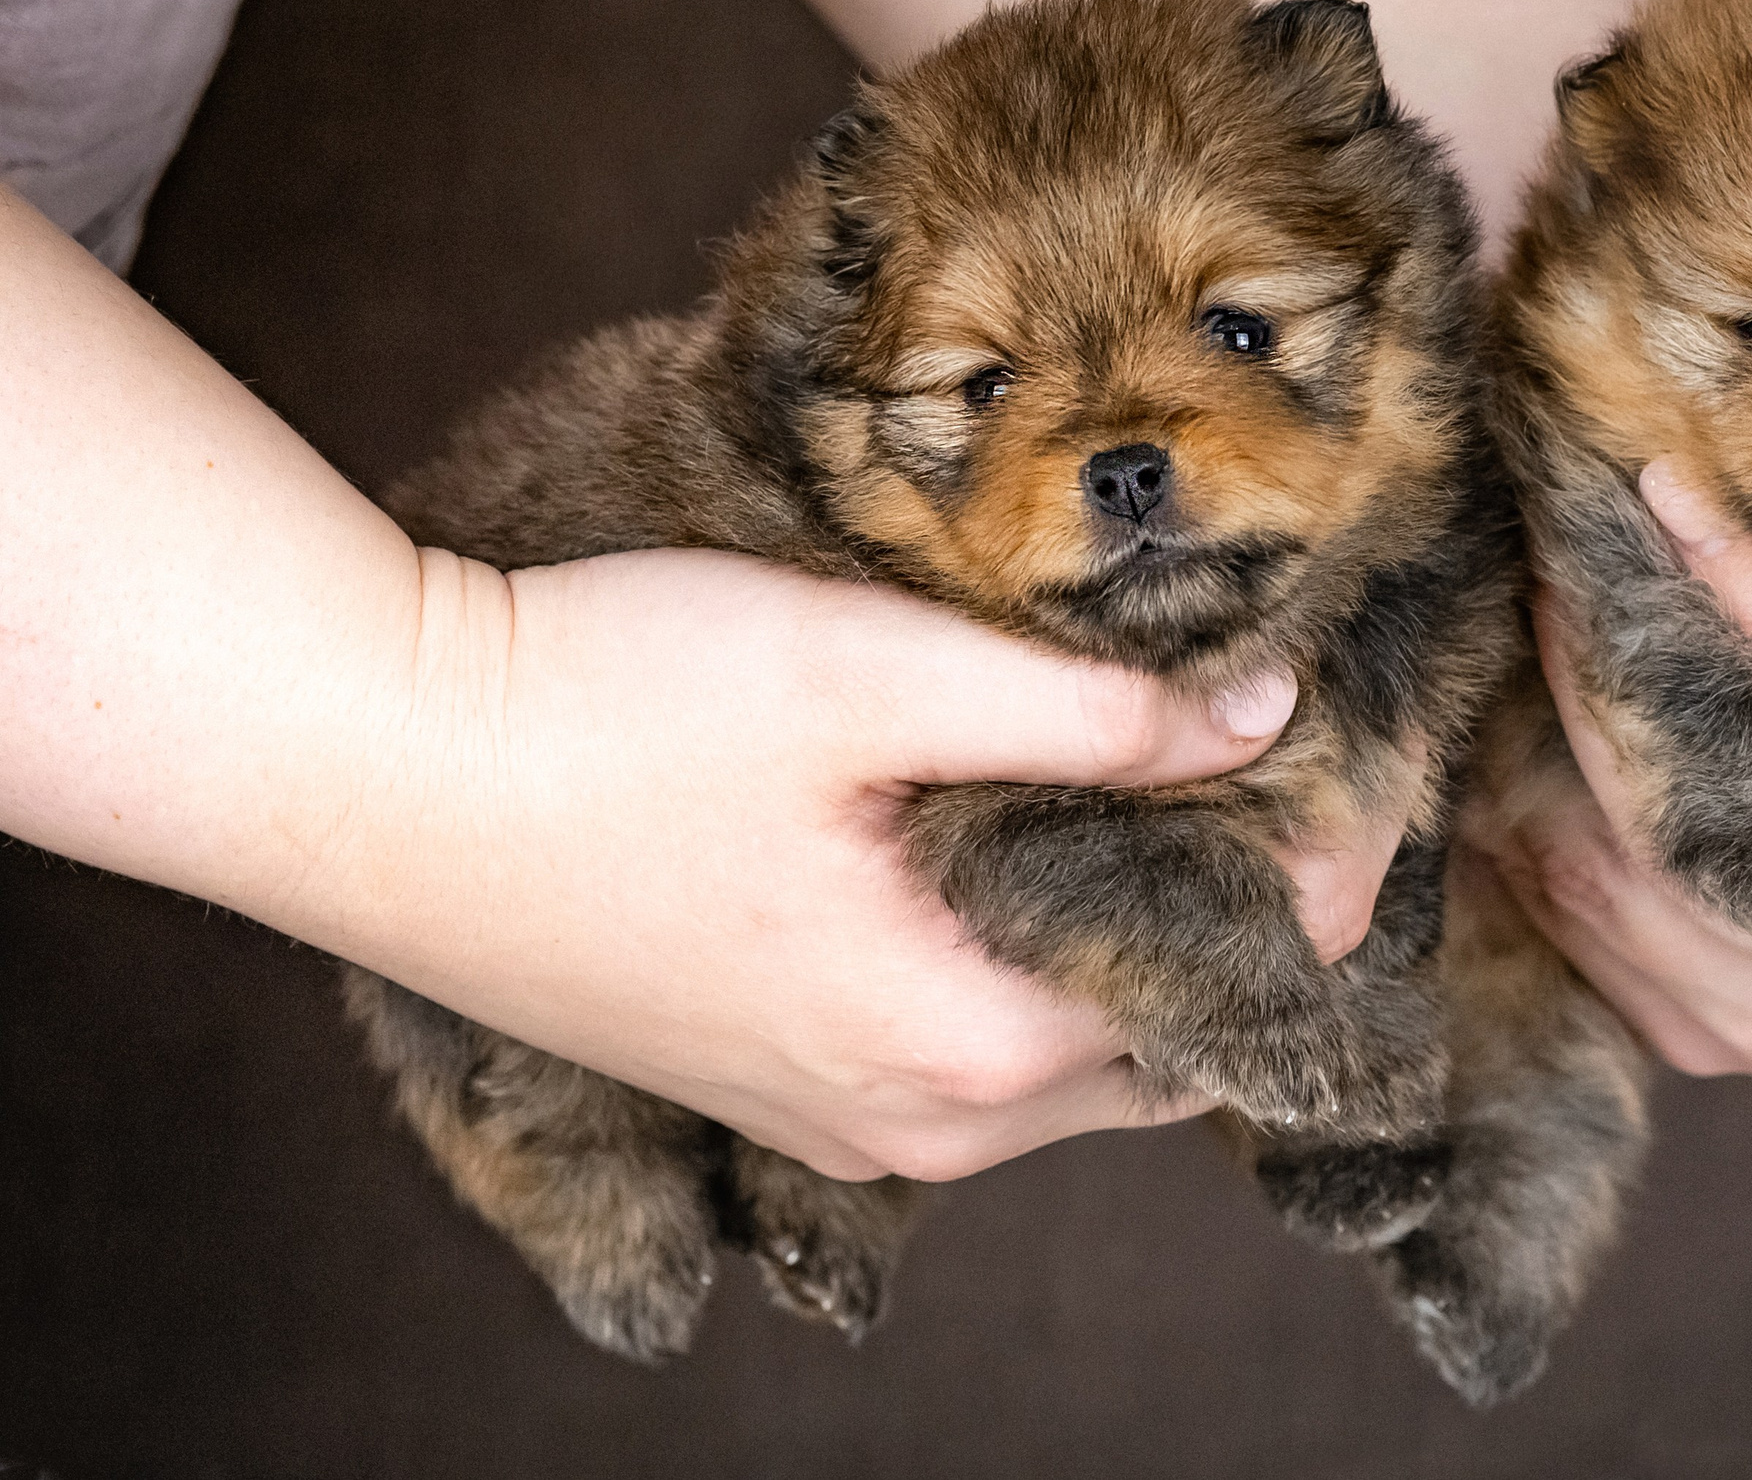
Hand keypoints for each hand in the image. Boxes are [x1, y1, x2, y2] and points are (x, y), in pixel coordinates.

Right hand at [310, 548, 1401, 1183]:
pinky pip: (958, 1058)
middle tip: (1245, 778)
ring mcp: (830, 1118)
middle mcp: (912, 1124)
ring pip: (1056, 1063)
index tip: (1334, 774)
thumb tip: (1264, 719)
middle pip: (1152, 1048)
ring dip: (1115, 948)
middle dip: (1221, 926)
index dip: (1301, 883)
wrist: (370, 768)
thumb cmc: (606, 709)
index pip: (1218, 989)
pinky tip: (999, 853)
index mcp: (962, 1047)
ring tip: (1135, 799)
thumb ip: (1087, 713)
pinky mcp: (768, 1084)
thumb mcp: (872, 676)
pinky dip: (1018, 973)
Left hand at [1475, 430, 1751, 1094]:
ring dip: (1581, 732)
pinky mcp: (1714, 1043)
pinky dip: (1560, 817)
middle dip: (1635, 664)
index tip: (1670, 492)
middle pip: (1732, 793)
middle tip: (1571, 553)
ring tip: (1557, 627)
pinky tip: (1554, 749)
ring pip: (1642, 848)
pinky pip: (1592, 914)